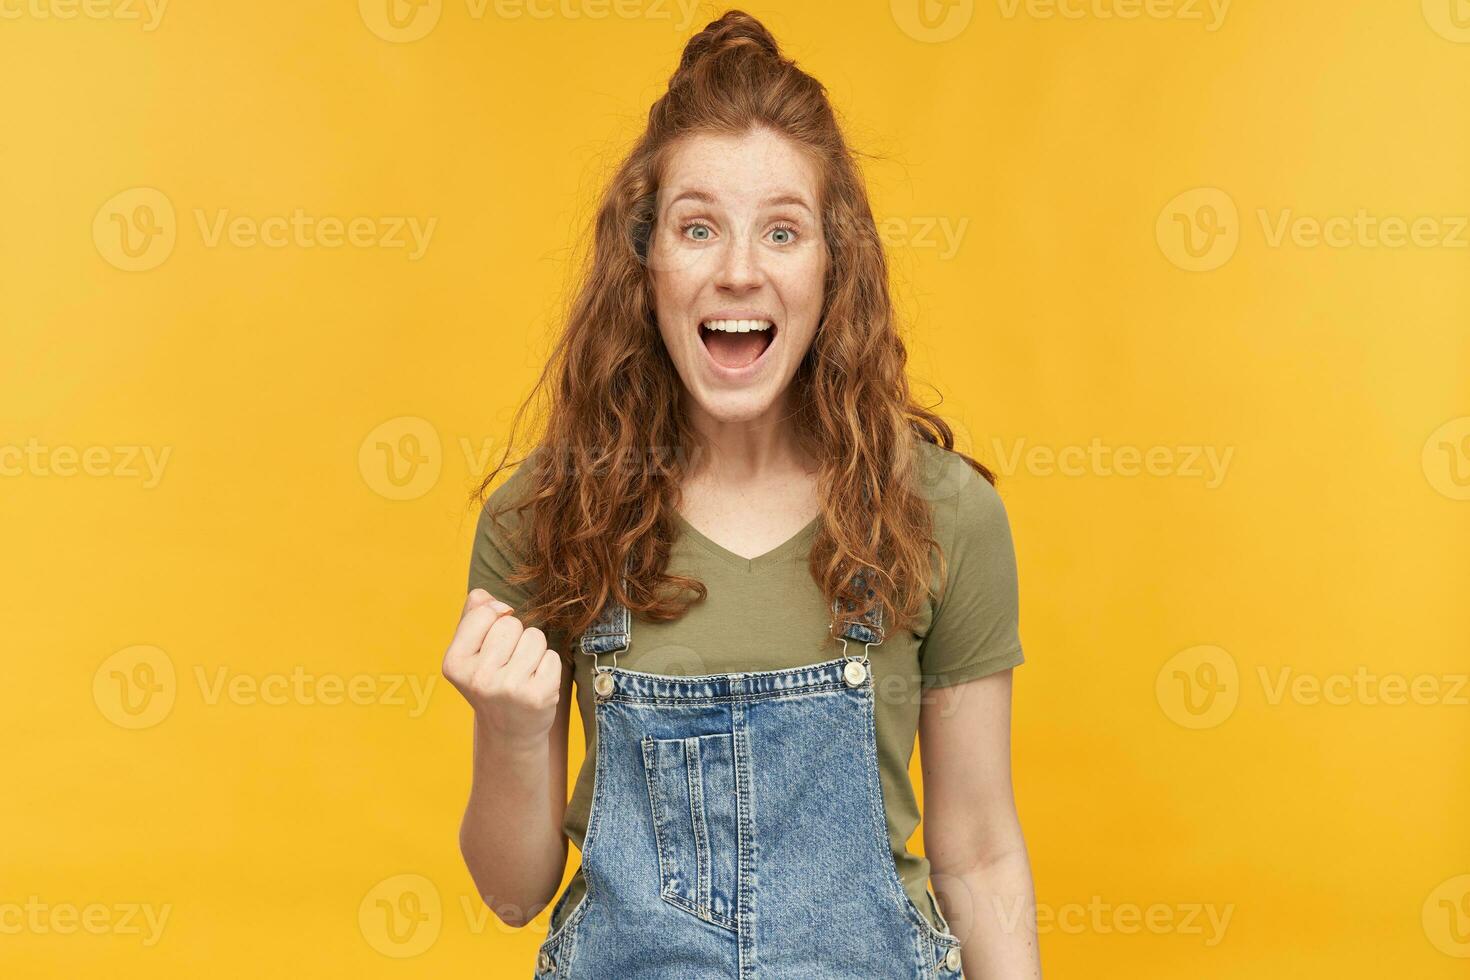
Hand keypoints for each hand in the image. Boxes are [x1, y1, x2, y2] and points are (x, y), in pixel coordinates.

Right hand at [442, 588, 562, 744]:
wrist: (508, 732)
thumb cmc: (491, 681)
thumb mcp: (471, 651)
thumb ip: (472, 617)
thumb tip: (484, 595)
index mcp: (454, 662)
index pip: (486, 611)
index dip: (496, 621)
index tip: (492, 644)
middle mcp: (478, 677)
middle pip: (512, 624)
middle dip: (516, 638)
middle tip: (508, 665)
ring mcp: (508, 688)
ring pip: (535, 637)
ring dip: (534, 651)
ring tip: (523, 674)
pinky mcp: (536, 696)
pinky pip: (552, 656)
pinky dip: (548, 667)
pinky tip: (535, 685)